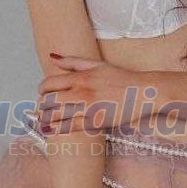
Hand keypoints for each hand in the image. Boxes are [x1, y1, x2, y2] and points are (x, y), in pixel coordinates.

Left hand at [37, 54, 152, 133]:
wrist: (145, 93)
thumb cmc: (123, 79)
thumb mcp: (98, 65)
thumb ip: (73, 62)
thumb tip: (52, 57)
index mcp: (81, 77)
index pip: (49, 83)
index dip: (41, 90)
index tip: (42, 94)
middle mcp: (81, 92)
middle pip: (48, 100)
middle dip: (41, 106)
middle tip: (42, 109)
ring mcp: (88, 108)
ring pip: (56, 115)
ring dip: (46, 119)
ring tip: (44, 121)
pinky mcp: (95, 122)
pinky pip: (69, 127)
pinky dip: (57, 129)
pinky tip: (51, 130)